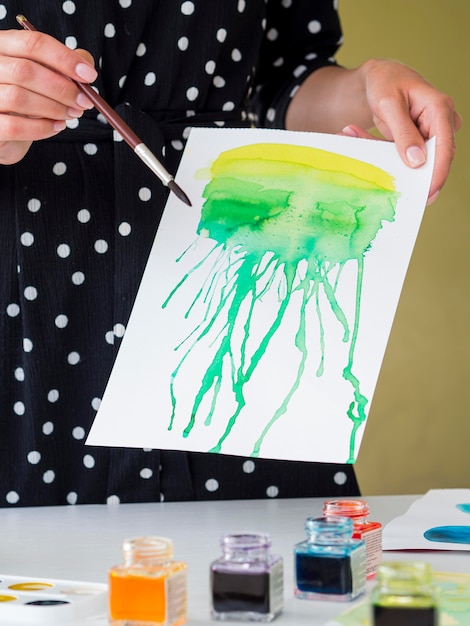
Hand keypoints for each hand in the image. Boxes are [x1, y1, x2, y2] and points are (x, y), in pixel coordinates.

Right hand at [0, 29, 96, 163]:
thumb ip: (63, 66)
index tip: (89, 75)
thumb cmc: (26, 98)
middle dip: (63, 88)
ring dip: (54, 108)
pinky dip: (42, 129)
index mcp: (2, 46)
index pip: (32, 43)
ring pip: (19, 98)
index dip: (64, 58)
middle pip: (26, 71)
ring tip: (72, 114)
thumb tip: (86, 64)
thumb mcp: (44, 76)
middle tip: (85, 102)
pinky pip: (14, 126)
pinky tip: (57, 127)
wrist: (5, 130)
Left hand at [286, 59, 460, 204]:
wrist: (379, 76)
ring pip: (414, 160)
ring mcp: (429, 134)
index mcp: (440, 109)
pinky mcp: (416, 142)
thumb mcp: (389, 105)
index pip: (445, 147)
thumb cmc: (386, 81)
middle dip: (408, 172)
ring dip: (386, 158)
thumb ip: (403, 133)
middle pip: (433, 158)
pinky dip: (380, 151)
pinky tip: (354, 133)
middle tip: (388, 188)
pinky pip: (401, 156)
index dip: (437, 173)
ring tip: (354, 135)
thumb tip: (417, 161)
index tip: (426, 193)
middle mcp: (440, 123)